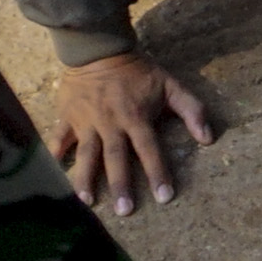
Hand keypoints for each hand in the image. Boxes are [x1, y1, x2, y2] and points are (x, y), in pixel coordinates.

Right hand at [48, 49, 210, 215]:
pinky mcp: (68, 116)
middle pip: (116, 158)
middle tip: (124, 211)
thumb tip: (208, 139)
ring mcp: (87, 121)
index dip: (158, 173)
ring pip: (86, 154)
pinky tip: (54, 170)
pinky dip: (55, 152)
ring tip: (87, 201)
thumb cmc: (138, 71)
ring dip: (85, 178)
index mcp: (136, 118)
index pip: (149, 150)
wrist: (100, 49)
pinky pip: (59, 137)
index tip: (164, 197)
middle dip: (120, 184)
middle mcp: (111, 123)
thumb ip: (191, 110)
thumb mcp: (170, 85)